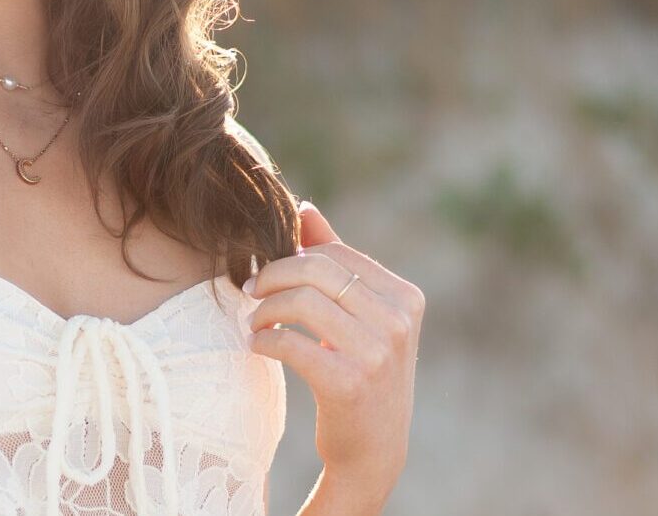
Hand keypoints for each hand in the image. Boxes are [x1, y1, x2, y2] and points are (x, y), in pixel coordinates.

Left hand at [245, 200, 421, 499]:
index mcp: (406, 298)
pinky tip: (257, 345)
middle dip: (273, 275)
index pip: (335, 254)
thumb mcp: (361, 316)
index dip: (293, 257)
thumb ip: (336, 261)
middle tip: (251, 291)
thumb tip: (305, 209)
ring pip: (301, 302)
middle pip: (316, 270)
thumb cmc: (362, 371)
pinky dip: (264, 339)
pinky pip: (291, 343)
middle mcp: (399, 322)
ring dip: (265, 309)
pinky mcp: (349, 384)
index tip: (269, 275)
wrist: (374, 449)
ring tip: (254, 321)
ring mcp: (378, 354)